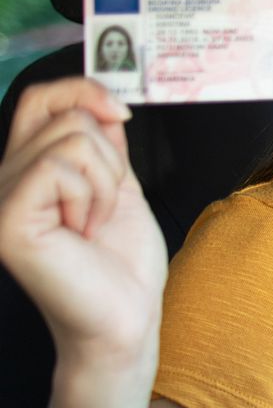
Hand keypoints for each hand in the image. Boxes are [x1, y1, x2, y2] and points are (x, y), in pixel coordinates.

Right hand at [0, 77, 166, 365]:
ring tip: (92, 224)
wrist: (125, 317)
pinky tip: (82, 232)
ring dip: (105, 183)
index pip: (39, 99)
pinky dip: (91, 197)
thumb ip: (104, 144)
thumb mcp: (118, 186)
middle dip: (109, 158)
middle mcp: (2, 178)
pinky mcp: (6, 218)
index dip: (83, 90)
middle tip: (103, 206)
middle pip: (66, 115)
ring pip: (71, 139)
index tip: (122, 116)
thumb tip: (103, 101)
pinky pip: (60, 168)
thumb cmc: (122, 262)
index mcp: (26, 168)